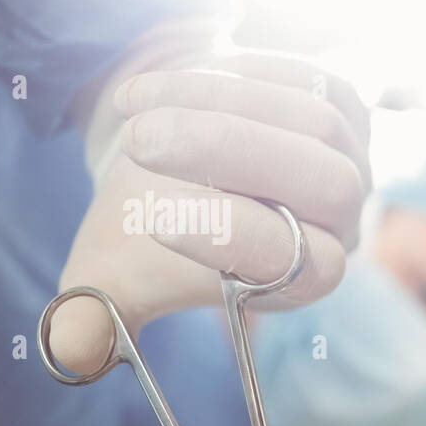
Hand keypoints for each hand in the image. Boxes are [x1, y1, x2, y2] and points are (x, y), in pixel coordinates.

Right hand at [49, 52, 370, 373]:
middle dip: (234, 156)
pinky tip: (177, 79)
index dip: (240, 241)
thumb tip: (76, 353)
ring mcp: (350, 158)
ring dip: (223, 104)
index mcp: (302, 278)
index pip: (309, 266)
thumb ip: (97, 316)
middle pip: (328, 184)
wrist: (160, 147)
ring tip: (136, 105)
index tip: (155, 220)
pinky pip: (310, 79)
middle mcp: (342, 222)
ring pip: (316, 124)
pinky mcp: (339, 103)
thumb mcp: (110, 270)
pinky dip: (241, 73)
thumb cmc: (140, 218)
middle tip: (141, 143)